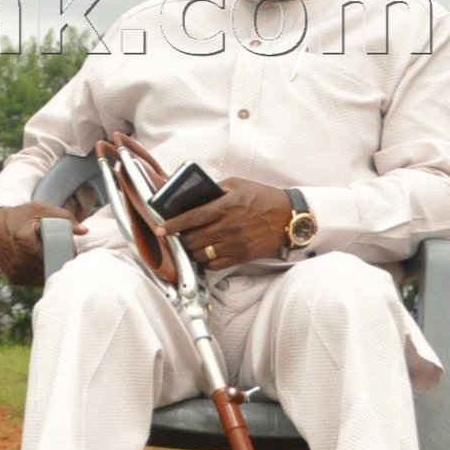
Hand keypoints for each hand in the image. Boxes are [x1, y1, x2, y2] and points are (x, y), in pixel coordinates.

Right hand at [0, 202, 82, 287]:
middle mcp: (18, 260)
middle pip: (51, 267)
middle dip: (60, 262)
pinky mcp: (15, 279)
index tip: (72, 250)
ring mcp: (16, 271)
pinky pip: (36, 281)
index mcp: (24, 241)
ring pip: (45, 276)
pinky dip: (42, 274)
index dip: (67, 253)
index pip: (55, 254)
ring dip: (51, 269)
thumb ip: (64, 218)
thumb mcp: (40, 210)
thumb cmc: (20, 216)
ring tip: (52, 257)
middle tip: (64, 253)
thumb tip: (84, 231)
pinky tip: (42, 264)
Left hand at [161, 177, 292, 270]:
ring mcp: (236, 244)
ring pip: (202, 254)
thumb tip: (191, 196)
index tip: (160, 229)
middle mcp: (230, 227)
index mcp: (227, 206)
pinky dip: (205, 261)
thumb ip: (214, 190)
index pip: (193, 218)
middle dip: (181, 239)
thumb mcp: (237, 185)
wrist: (289, 217)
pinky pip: (215, 264)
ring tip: (190, 244)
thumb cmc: (262, 197)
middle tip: (177, 236)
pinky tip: (204, 254)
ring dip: (191, 251)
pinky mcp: (243, 256)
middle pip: (194, 239)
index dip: (173, 225)